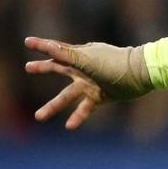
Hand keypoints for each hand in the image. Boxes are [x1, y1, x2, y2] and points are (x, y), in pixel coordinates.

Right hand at [24, 37, 152, 129]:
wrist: (140, 74)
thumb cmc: (113, 63)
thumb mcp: (86, 59)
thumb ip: (64, 54)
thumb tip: (45, 45)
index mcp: (79, 56)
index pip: (56, 50)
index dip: (42, 46)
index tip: (27, 42)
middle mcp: (83, 69)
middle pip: (58, 69)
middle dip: (43, 68)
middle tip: (28, 68)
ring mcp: (91, 83)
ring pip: (67, 96)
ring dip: (53, 106)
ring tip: (38, 117)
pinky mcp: (101, 96)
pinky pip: (85, 108)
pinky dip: (77, 116)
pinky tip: (69, 126)